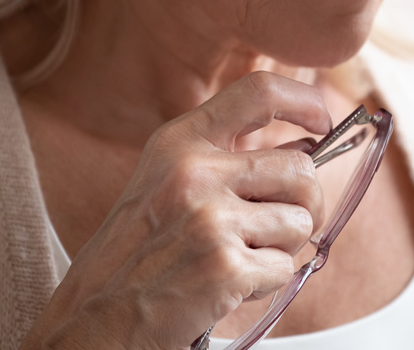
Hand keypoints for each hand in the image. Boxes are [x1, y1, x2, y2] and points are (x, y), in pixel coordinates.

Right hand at [20, 73, 330, 349]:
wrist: (92, 320)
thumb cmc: (134, 256)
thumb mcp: (166, 183)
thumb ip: (226, 159)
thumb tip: (307, 150)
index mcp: (179, 142)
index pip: (259, 92)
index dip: (304, 102)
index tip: (322, 122)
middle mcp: (194, 171)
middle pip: (300, 169)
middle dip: (306, 203)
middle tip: (283, 225)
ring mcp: (210, 218)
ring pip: (300, 222)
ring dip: (281, 247)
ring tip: (237, 258)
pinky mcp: (225, 266)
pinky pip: (284, 266)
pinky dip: (265, 282)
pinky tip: (226, 285)